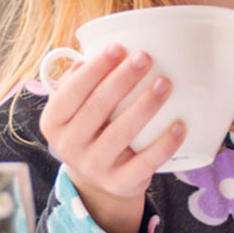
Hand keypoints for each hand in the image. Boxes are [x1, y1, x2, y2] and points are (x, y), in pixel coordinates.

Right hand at [40, 43, 185, 232]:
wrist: (97, 185)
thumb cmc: (91, 131)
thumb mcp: (76, 111)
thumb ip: (80, 84)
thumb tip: (87, 57)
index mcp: (54, 122)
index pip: (70, 93)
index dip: (94, 69)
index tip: (118, 47)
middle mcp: (68, 146)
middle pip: (96, 108)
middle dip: (122, 80)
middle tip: (145, 57)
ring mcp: (94, 167)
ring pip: (121, 133)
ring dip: (145, 106)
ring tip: (165, 83)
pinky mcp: (119, 183)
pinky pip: (145, 162)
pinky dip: (164, 144)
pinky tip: (180, 125)